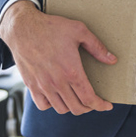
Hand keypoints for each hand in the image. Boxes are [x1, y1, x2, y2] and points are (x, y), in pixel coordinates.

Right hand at [0, 0, 116, 114]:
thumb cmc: (51, 27)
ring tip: (76, 98)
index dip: (101, 105)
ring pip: (61, 109)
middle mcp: (57, 82)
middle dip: (89, 107)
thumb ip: (97, 47)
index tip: (107, 105)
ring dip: (72, 106)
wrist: (22, 27)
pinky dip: (52, 105)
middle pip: (77, 108)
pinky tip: (57, 96)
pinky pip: (43, 105)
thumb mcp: (79, 31)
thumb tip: (112, 60)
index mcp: (71, 71)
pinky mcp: (31, 85)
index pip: (89, 99)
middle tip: (93, 101)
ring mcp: (43, 86)